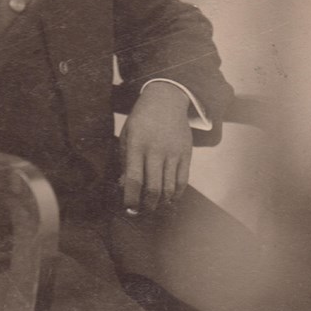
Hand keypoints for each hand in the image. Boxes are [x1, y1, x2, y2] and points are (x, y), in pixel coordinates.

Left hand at [119, 82, 191, 212]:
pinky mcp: (186, 153)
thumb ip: (125, 160)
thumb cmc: (141, 120)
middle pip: (153, 188)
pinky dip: (177, 194)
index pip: (134, 178)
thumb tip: (125, 186)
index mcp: (137, 144)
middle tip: (142, 210)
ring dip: (162, 202)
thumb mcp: (127, 134)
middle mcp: (156, 150)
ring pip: (169, 188)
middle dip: (147, 205)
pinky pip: (183, 180)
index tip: (129, 208)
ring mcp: (173, 152)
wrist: (166, 100)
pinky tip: (170, 198)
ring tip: (155, 206)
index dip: (131, 198)